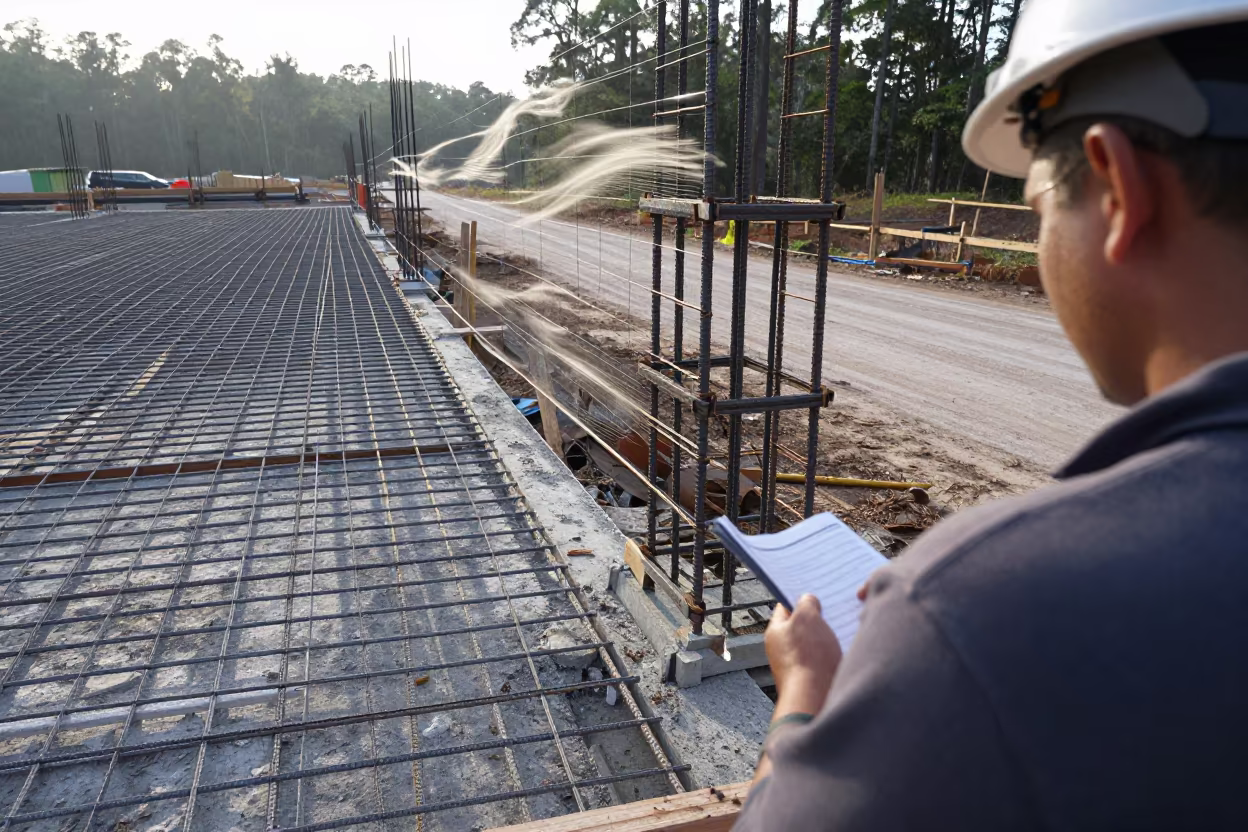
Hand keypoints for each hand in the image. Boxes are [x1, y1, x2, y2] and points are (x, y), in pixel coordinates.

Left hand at [765, 594, 841, 708]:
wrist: (815, 698)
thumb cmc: (808, 658)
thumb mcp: (807, 617)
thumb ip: (806, 603)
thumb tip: (808, 600)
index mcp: (775, 632)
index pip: (785, 607)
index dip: (801, 598)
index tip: (816, 593)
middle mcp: (782, 650)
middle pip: (802, 627)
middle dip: (818, 620)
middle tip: (834, 613)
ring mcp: (796, 666)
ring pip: (815, 644)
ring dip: (827, 638)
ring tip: (841, 632)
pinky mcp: (811, 679)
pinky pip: (823, 660)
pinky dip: (833, 655)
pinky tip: (844, 652)